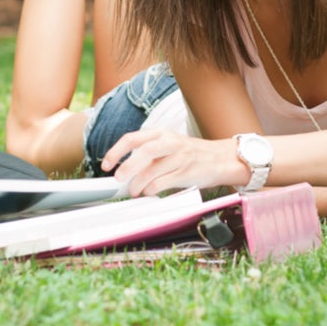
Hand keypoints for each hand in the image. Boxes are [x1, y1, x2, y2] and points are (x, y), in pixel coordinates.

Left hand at [102, 129, 245, 195]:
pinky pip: (165, 181)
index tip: (106, 164)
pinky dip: (153, 188)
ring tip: (133, 190)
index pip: (132, 138)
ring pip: (153, 168)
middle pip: (143, 150)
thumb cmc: (190, 153)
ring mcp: (180, 156)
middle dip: (127, 166)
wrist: (221, 158)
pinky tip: (148, 192)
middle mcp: (170, 142)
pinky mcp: (187, 171)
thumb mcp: (168, 145)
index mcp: (161, 133)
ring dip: (138, 182)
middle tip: (118, 179)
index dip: (116, 151)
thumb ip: (148, 154)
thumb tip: (124, 170)